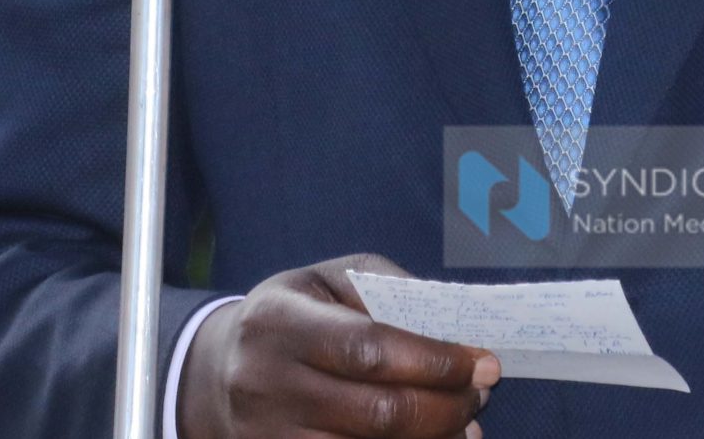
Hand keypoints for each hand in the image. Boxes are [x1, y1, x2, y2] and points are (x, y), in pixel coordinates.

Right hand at [178, 254, 498, 438]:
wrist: (219, 371)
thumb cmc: (294, 316)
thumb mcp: (331, 280)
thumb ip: (390, 291)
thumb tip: (456, 327)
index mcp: (278, 321)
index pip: (367, 348)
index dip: (434, 360)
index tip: (483, 362)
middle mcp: (265, 383)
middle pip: (377, 414)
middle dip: (446, 407)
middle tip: (481, 392)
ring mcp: (268, 436)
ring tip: (465, 419)